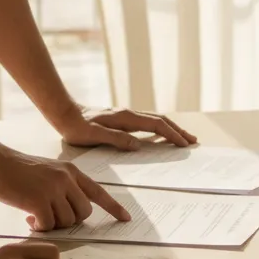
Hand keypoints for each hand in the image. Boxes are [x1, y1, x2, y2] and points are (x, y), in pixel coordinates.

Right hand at [0, 147, 130, 230]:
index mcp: (72, 172)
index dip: (113, 207)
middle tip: (51, 218)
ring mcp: (54, 188)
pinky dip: (40, 227)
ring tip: (36, 216)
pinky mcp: (38, 199)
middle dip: (70, 221)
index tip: (126, 218)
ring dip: (52, 225)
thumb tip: (72, 212)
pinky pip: (48, 225)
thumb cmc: (19, 170)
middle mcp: (67, 179)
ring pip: (67, 220)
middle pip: (84, 212)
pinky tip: (29, 219)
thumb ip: (64, 187)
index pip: (99, 192)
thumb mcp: (50, 172)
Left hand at [56, 105, 196, 150]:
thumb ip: (116, 139)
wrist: (65, 113)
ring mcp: (128, 115)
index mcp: (126, 118)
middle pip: (161, 120)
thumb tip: (138, 145)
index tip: (184, 143)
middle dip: (178, 130)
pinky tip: (162, 135)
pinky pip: (148, 123)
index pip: (156, 124)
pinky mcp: (124, 119)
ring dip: (172, 128)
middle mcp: (130, 114)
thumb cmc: (76, 127)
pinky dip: (161, 128)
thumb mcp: (93, 136)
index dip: (172, 134)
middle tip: (192, 140)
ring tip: (183, 137)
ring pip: (156, 120)